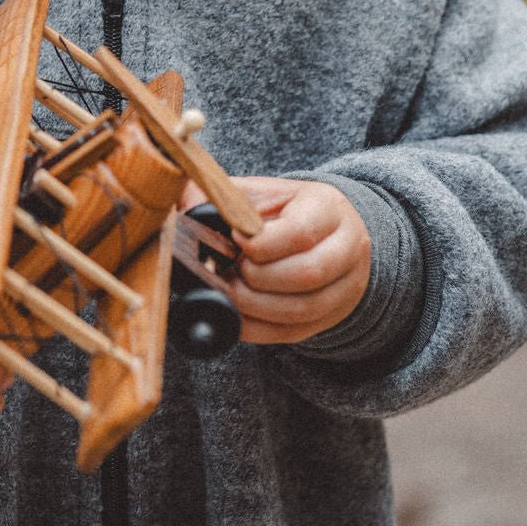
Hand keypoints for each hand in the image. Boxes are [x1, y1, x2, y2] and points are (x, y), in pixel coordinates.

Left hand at [180, 177, 370, 345]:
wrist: (330, 231)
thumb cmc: (288, 209)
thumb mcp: (263, 192)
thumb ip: (225, 196)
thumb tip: (179, 200)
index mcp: (329, 209)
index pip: (301, 233)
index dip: (262, 243)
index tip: (234, 241)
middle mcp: (347, 249)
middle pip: (307, 274)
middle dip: (258, 277)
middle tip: (229, 270)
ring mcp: (344, 288)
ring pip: (302, 309)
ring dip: (255, 306)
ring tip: (228, 291)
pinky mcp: (330, 317)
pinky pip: (293, 333)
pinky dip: (258, 329)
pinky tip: (234, 316)